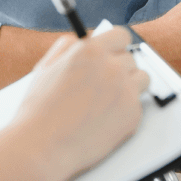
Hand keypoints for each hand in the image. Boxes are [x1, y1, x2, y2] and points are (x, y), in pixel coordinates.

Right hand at [12, 28, 149, 180]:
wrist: (42, 145)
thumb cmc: (39, 109)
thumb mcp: (46, 66)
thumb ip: (67, 46)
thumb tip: (84, 39)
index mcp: (90, 51)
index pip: (121, 36)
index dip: (116, 45)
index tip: (114, 53)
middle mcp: (112, 67)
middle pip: (131, 58)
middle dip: (119, 68)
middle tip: (104, 83)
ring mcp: (125, 91)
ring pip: (141, 79)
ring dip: (129, 85)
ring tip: (109, 99)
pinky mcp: (132, 115)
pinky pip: (138, 105)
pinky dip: (126, 110)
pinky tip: (106, 118)